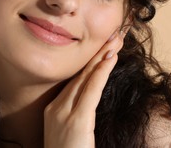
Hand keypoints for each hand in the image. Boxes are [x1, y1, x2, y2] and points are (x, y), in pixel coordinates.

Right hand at [43, 29, 125, 147]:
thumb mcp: (70, 136)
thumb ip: (78, 118)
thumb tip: (90, 102)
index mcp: (54, 111)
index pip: (76, 81)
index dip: (91, 63)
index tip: (104, 48)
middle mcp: (56, 108)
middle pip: (80, 75)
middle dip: (98, 53)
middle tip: (113, 35)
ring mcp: (63, 114)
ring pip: (86, 78)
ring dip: (102, 57)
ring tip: (115, 40)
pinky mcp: (76, 122)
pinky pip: (91, 90)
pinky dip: (101, 71)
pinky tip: (110, 57)